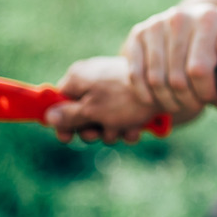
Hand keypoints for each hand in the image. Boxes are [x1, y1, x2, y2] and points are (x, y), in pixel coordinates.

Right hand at [46, 55, 171, 144]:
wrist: (168, 89)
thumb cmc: (125, 99)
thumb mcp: (92, 111)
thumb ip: (69, 116)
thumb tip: (49, 117)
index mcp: (78, 77)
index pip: (59, 101)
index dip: (62, 122)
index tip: (67, 139)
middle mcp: (94, 79)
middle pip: (82, 113)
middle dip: (93, 130)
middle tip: (102, 134)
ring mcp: (113, 87)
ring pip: (103, 118)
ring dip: (113, 131)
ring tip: (124, 130)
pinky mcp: (131, 95)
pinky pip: (121, 115)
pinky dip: (128, 125)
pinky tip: (137, 128)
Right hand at [122, 3, 216, 114]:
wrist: (210, 24)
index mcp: (209, 17)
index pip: (199, 70)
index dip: (205, 92)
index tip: (213, 97)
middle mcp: (180, 16)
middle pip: (176, 78)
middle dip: (187, 100)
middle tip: (195, 106)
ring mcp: (157, 24)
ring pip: (155, 78)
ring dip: (167, 100)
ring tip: (180, 104)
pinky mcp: (139, 33)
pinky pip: (135, 73)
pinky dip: (144, 93)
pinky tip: (157, 100)